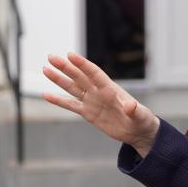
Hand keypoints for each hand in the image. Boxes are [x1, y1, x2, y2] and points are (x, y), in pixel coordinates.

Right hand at [42, 52, 159, 154]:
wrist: (137, 131)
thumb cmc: (141, 120)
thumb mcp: (140, 115)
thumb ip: (133, 110)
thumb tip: (130, 106)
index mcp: (110, 89)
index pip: (94, 73)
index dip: (83, 64)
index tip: (71, 55)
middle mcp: (98, 92)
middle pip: (79, 76)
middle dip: (65, 67)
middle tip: (51, 57)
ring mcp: (92, 101)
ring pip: (72, 87)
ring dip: (59, 79)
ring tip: (45, 69)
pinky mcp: (88, 112)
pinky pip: (70, 105)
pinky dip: (58, 100)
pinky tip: (46, 95)